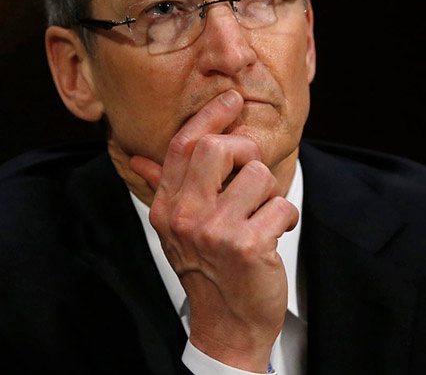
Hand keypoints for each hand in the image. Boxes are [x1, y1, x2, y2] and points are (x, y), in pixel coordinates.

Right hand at [129, 90, 299, 371]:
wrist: (228, 324)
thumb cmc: (209, 270)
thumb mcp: (177, 229)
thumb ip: (165, 188)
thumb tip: (140, 156)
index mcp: (168, 208)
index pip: (184, 146)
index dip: (210, 116)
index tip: (231, 100)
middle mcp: (186, 217)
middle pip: (219, 148)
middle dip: (246, 152)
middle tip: (252, 177)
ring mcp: (215, 232)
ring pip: (259, 176)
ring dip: (270, 195)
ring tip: (260, 218)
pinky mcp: (247, 246)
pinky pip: (281, 205)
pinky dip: (286, 217)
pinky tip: (273, 234)